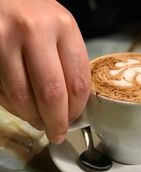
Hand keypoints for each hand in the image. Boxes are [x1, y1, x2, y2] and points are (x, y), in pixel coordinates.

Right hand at [0, 0, 89, 143]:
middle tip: (56, 134)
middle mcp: (34, 31)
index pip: (77, 82)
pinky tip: (20, 105)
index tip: (74, 121)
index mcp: (63, 26)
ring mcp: (3, 39)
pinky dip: (12, 106)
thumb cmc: (34, 13)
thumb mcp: (60, 28)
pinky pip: (1, 91)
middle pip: (51, 95)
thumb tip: (74, 105)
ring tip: (38, 121)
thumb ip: (69, 61)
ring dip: (31, 117)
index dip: (76, 110)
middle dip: (55, 122)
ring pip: (21, 97)